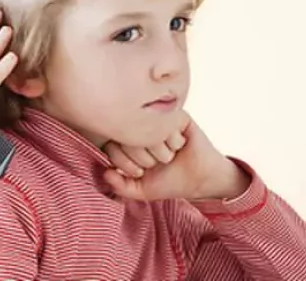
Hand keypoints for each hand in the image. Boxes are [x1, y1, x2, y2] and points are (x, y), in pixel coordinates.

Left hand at [102, 111, 250, 201]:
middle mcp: (139, 126)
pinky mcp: (176, 115)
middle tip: (157, 164)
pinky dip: (174, 139)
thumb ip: (120, 186)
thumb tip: (105, 172)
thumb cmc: (169, 182)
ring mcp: (157, 119)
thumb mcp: (141, 190)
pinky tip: (181, 144)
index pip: (111, 143)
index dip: (124, 161)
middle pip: (127, 135)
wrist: (200, 178)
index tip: (139, 172)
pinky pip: (167, 122)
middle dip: (144, 157)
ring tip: (171, 154)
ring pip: (147, 128)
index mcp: (127, 140)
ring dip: (161, 148)